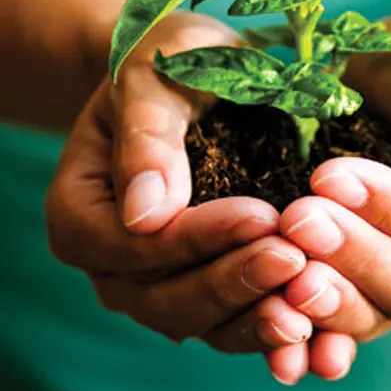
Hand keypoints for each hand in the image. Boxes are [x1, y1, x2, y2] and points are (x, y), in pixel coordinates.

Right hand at [45, 12, 313, 363]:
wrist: (193, 80)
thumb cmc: (168, 66)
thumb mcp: (152, 80)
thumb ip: (146, 139)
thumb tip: (146, 213)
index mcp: (81, 211)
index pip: (131, 243)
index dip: (193, 238)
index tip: (258, 216)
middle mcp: (112, 259)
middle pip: (161, 296)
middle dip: (230, 281)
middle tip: (293, 260)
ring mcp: (155, 279)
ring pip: (197, 320)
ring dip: (252, 316)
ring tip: (307, 307)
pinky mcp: (199, 282)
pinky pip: (227, 318)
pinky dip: (264, 324)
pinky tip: (309, 322)